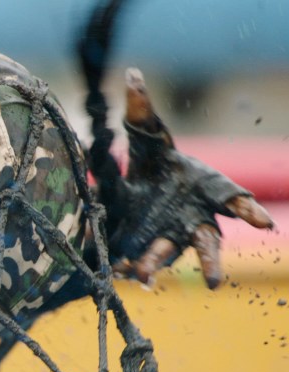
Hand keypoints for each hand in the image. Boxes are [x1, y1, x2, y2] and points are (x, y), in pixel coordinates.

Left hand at [105, 69, 274, 288]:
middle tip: (214, 280)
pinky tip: (123, 274)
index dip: (248, 210)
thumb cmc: (154, 164)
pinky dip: (137, 266)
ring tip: (142, 278)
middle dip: (210, 259)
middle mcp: (195, 217)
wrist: (134, 187)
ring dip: (159, 265)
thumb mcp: (146, 138)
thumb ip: (141, 113)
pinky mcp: (147, 247)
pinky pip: (146, 259)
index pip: (232, 199)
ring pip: (168, 256)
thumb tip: (132, 76)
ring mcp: (171, 237)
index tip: (262, 224)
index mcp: (205, 190)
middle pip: (207, 239)